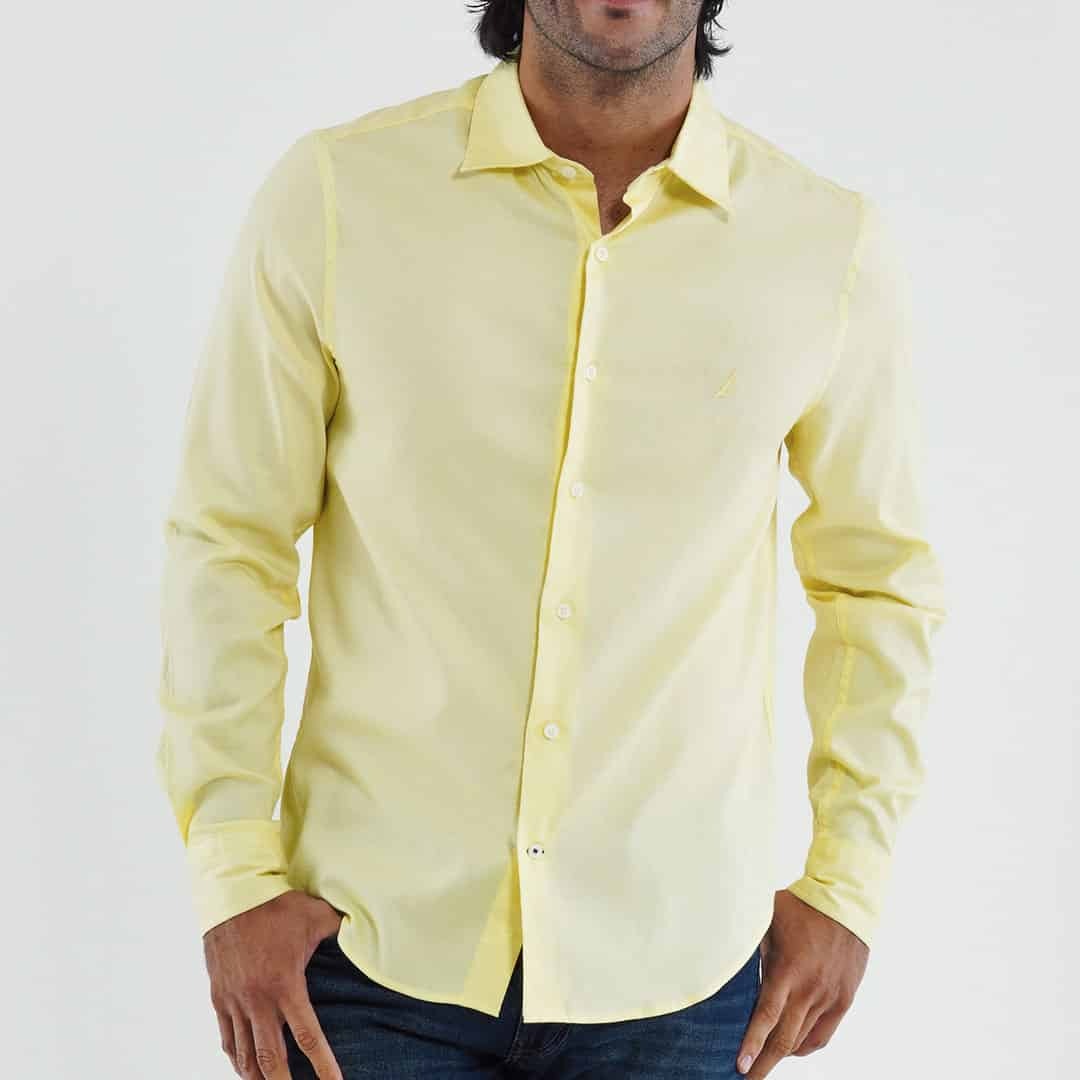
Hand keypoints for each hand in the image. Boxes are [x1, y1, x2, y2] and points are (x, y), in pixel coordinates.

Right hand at [204, 890, 345, 1078]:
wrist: (231, 896)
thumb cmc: (277, 906)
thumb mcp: (316, 916)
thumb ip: (341, 929)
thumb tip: (368, 928)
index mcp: (286, 985)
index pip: (308, 1037)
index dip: (323, 1067)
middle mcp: (258, 1000)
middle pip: (271, 1060)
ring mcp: (235, 1002)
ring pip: (244, 1056)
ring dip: (257, 1078)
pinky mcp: (219, 998)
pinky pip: (226, 1039)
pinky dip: (236, 1059)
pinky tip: (243, 1068)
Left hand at [736, 888, 867, 1076]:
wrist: (846, 904)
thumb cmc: (801, 907)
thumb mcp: (767, 920)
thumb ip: (749, 943)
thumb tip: (722, 955)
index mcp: (788, 970)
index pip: (767, 1016)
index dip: (752, 1043)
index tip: (739, 1065)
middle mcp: (809, 989)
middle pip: (784, 1039)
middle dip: (763, 1063)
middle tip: (747, 1078)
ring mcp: (828, 997)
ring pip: (803, 1040)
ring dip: (782, 1055)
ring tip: (763, 1063)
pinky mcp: (843, 1000)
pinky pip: (823, 1035)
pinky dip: (805, 1046)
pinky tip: (792, 1049)